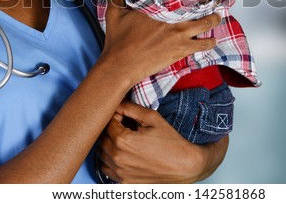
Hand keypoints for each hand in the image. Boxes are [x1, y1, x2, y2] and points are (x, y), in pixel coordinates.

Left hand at [96, 101, 227, 182]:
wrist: (184, 166)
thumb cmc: (170, 141)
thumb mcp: (152, 118)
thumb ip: (130, 108)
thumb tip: (116, 103)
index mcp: (122, 140)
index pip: (107, 122)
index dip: (114, 116)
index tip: (123, 115)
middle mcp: (117, 158)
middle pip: (101, 138)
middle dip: (109, 129)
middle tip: (123, 125)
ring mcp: (119, 172)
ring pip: (101, 154)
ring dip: (107, 144)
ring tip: (123, 139)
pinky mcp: (123, 182)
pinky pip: (106, 168)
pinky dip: (110, 160)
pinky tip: (123, 154)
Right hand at [100, 0, 220, 84]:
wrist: (122, 64)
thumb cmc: (117, 41)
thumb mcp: (114, 14)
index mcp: (157, 7)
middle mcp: (171, 19)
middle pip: (196, 7)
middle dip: (206, 1)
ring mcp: (178, 35)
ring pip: (203, 25)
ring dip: (213, 20)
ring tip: (218, 17)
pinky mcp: (181, 50)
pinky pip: (202, 45)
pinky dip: (209, 42)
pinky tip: (214, 40)